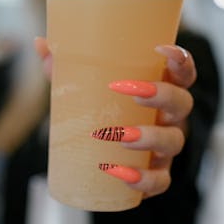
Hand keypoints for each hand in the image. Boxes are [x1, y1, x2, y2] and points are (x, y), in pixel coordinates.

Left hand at [35, 37, 195, 199]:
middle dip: (161, 96)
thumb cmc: (102, 111)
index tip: (161, 51)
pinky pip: (161, 180)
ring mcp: (165, 147)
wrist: (106, 156)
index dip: (180, 60)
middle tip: (133, 93)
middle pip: (182, 103)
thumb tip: (40, 44)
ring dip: (151, 138)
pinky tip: (121, 174)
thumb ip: (66, 67)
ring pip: (174, 140)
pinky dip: (145, 180)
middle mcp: (169, 117)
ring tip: (121, 137)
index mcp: (160, 89)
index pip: (182, 71)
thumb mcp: (85, 87)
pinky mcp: (157, 174)